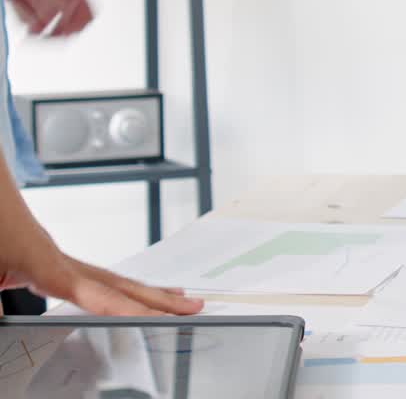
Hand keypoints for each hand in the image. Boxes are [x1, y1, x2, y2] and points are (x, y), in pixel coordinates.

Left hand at [0, 226, 202, 316]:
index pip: (100, 296)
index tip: (162, 321)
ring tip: (181, 298)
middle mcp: (62, 263)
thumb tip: (9, 335)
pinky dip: (120, 289)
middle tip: (197, 307)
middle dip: (161, 299)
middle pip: (122, 284)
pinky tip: (126, 294)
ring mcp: (59, 260)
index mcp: (48, 268)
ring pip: (113, 279)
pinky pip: (95, 278)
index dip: (133, 311)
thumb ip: (0, 306)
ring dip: (148, 292)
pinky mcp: (49, 262)